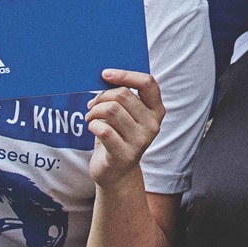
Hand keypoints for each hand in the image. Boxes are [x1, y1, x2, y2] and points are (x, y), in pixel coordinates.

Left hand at [87, 69, 164, 187]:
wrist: (116, 172)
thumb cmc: (119, 136)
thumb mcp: (126, 115)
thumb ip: (123, 97)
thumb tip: (105, 76)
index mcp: (156, 110)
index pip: (147, 83)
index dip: (126, 74)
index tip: (105, 74)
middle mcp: (153, 124)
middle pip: (123, 95)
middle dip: (102, 97)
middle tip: (92, 105)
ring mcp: (141, 141)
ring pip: (112, 110)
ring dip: (94, 111)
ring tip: (90, 117)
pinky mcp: (125, 154)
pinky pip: (104, 130)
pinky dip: (92, 125)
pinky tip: (92, 128)